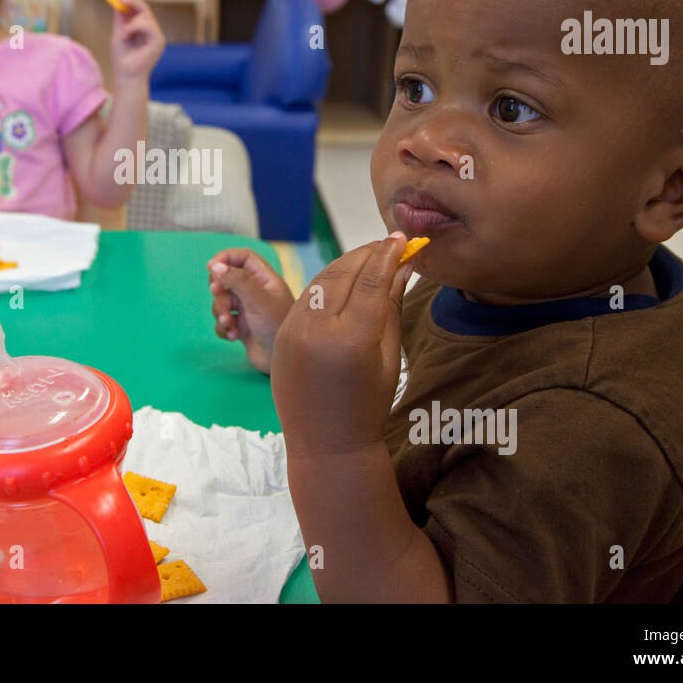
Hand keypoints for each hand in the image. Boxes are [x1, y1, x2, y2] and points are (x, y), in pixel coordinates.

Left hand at [108, 0, 163, 85]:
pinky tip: (127, 35)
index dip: (131, 1)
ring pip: (146, 16)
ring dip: (131, 22)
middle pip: (145, 9)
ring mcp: (157, 36)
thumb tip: (118, 1)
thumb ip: (120, 19)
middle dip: (132, 1)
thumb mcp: (118, 34)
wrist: (126, 76)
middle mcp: (152, 31)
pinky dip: (135, 27)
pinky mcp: (159, 41)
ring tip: (123, 34)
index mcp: (143, 29)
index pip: (140, 10)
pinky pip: (148, 25)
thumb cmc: (122, 58)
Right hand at [208, 248, 295, 373]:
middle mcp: (256, 293)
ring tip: (228, 324)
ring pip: (222, 302)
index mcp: (265, 280)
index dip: (226, 257)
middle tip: (216, 292)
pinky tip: (233, 337)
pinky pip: (222, 322)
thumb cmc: (276, 326)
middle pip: (227, 279)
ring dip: (220, 312)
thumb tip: (214, 265)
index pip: (243, 258)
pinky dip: (223, 328)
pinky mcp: (241, 328)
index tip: (211, 266)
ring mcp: (248, 311)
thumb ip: (236, 280)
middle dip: (218, 288)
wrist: (283, 362)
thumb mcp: (257, 299)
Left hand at [270, 232, 413, 457]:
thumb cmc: (368, 405)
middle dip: (367, 254)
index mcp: (351, 339)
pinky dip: (325, 283)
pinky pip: (304, 296)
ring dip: (345, 264)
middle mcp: (317, 330)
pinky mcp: (280, 333)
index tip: (401, 239)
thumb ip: (392, 307)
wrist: (326, 443)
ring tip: (368, 257)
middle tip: (387, 244)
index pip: (372, 281)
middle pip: (344, 273)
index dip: (388, 256)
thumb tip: (403, 266)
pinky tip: (343, 278)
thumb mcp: (389, 357)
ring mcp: (292, 330)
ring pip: (321, 279)